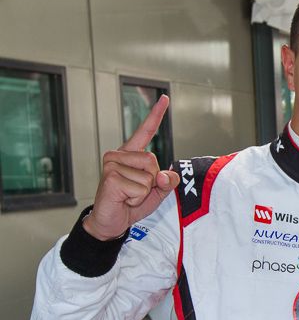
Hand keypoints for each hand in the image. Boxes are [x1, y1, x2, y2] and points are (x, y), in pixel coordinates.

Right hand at [84, 96, 178, 240]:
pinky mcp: (111, 177)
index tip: (165, 98)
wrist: (111, 222)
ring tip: (128, 195)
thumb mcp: (156, 192)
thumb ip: (167, 181)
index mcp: (131, 154)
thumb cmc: (130, 203)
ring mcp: (112, 164)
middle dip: (152, 182)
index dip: (156, 115)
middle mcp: (119, 155)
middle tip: (135, 191)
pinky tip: (123, 199)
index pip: (145, 131)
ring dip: (144, 192)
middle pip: (154, 162)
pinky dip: (137, 198)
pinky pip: (141, 188)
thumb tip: (165, 175)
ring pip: (149, 177)